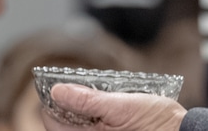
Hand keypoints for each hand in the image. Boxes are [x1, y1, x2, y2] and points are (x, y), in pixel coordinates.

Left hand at [42, 85, 185, 130]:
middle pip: (65, 122)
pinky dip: (96, 114)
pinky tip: (109, 104)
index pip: (52, 121)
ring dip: (83, 107)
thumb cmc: (158, 124)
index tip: (53, 82)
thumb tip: (58, 91)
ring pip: (80, 123)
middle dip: (68, 103)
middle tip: (79, 84)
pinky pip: (95, 125)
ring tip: (98, 93)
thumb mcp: (121, 106)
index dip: (50, 100)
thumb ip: (88, 101)